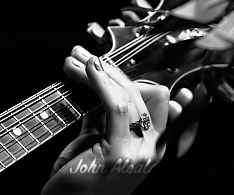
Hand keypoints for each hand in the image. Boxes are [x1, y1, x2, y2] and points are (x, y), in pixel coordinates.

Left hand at [42, 46, 193, 194]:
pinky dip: (103, 83)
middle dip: (109, 69)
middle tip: (81, 53)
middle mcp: (149, 151)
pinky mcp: (119, 154)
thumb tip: (98, 87)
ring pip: (127, 97)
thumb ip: (101, 119)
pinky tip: (89, 69)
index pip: (158, 102)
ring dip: (99, 71)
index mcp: (148, 147)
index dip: (136, 76)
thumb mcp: (93, 142)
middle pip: (140, 95)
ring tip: (75, 58)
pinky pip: (116, 108)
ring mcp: (137, 154)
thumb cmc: (75, 181)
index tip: (111, 59)